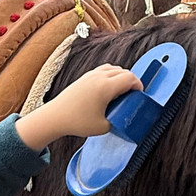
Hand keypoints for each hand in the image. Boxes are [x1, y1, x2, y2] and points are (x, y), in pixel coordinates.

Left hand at [15, 64, 142, 150]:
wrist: (55, 117)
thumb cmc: (77, 122)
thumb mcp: (104, 127)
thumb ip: (118, 120)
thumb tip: (126, 117)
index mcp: (106, 87)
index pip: (130, 78)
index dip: (139, 85)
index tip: (140, 95)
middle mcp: (99, 77)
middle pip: (123, 71)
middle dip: (131, 81)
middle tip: (131, 96)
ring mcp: (90, 75)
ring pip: (113, 68)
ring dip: (120, 77)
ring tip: (121, 92)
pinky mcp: (84, 77)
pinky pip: (103, 70)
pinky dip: (110, 76)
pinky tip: (108, 89)